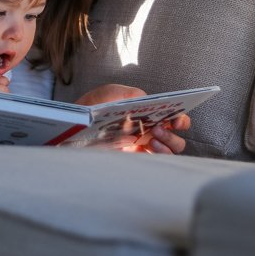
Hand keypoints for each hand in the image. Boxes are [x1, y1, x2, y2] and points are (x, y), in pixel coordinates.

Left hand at [74, 83, 190, 154]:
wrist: (73, 126)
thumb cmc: (91, 108)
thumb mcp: (108, 94)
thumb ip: (128, 93)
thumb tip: (146, 99)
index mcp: (147, 115)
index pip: (174, 118)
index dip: (181, 119)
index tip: (176, 119)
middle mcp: (148, 132)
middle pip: (176, 138)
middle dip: (173, 134)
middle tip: (160, 128)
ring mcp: (142, 148)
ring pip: (170, 152)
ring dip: (168, 146)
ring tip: (152, 139)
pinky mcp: (133, 160)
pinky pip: (154, 163)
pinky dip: (156, 157)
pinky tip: (145, 150)